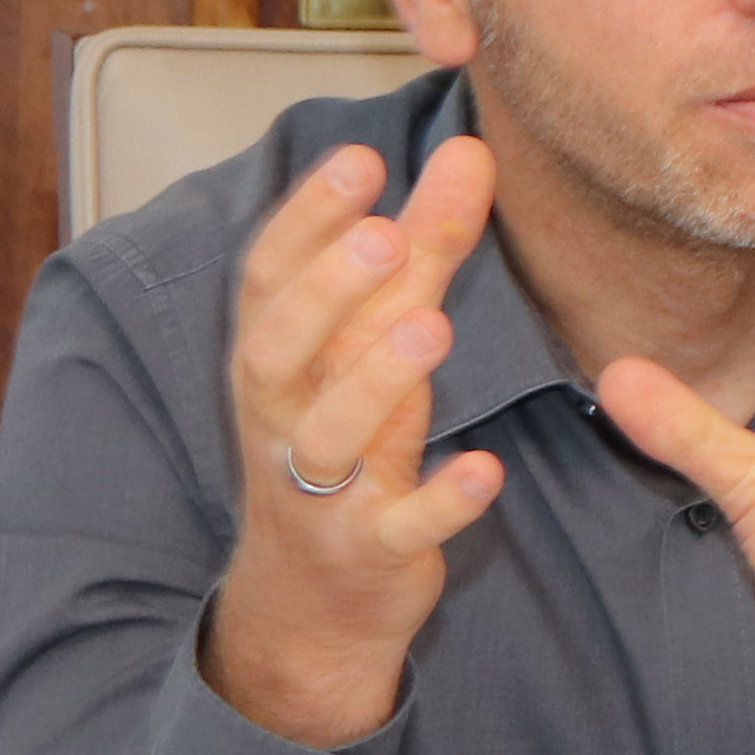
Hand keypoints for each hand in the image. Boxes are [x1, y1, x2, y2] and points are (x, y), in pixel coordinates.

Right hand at [205, 139, 507, 746]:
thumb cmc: (350, 446)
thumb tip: (468, 152)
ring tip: (430, 327)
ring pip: (329, 436)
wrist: (316, 601)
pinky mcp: (372, 552)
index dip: (306, 221)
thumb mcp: (376, 347)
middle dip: (324, 291)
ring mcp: (323, 491)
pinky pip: (401, 528)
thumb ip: (423, 253)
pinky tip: (484, 469)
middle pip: (279, 349)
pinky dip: (440, 501)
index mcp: (278, 362)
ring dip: (375, 382)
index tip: (357, 159)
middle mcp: (285, 420)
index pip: (270, 280)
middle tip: (381, 235)